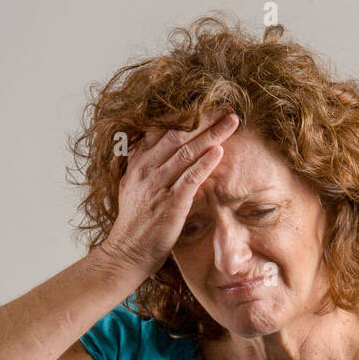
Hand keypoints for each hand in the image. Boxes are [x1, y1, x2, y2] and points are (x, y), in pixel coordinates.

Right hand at [99, 106, 239, 278]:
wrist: (127, 253)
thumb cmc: (135, 224)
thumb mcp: (132, 187)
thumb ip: (144, 165)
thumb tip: (152, 147)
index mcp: (138, 162)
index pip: (164, 129)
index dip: (187, 115)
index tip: (208, 106)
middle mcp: (146, 169)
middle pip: (179, 134)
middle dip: (204, 119)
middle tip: (227, 108)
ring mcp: (157, 185)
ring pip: (186, 152)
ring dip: (211, 134)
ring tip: (232, 121)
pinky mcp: (170, 204)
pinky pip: (190, 178)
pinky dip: (204, 164)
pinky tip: (219, 151)